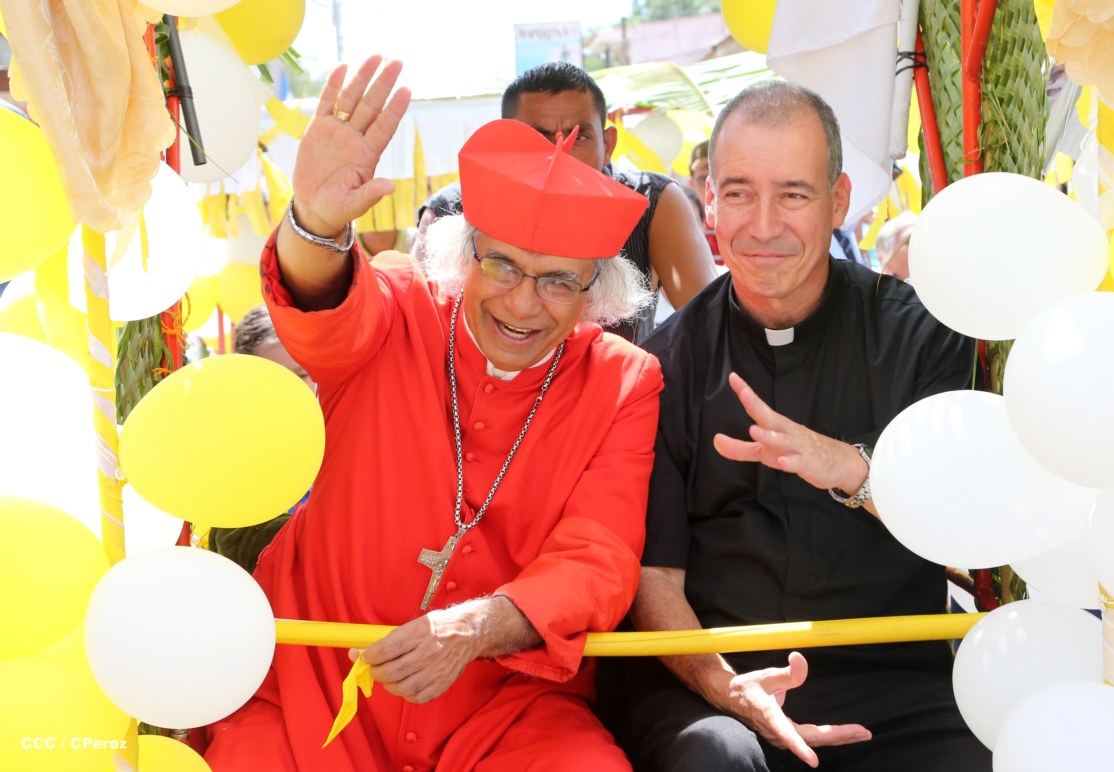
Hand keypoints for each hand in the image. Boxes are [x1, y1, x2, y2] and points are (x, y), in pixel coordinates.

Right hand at [291, 56, 411, 237]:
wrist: (314, 207)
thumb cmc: (337, 207)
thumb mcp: (354, 204)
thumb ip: (370, 193)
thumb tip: (390, 186)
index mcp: (367, 155)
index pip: (384, 127)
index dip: (395, 109)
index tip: (406, 90)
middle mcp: (355, 139)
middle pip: (371, 106)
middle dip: (383, 84)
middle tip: (396, 62)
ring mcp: (338, 132)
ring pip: (352, 100)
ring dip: (363, 78)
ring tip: (375, 57)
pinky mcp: (318, 130)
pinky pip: (327, 103)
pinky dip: (333, 86)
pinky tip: (343, 67)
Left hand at [349, 605, 479, 703]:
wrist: (468, 633)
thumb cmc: (438, 627)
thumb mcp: (416, 623)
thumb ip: (391, 639)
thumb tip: (360, 653)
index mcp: (420, 632)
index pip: (386, 649)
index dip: (370, 656)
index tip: (365, 656)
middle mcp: (428, 652)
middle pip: (392, 671)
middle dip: (376, 672)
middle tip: (374, 669)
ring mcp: (436, 670)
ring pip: (402, 687)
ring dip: (389, 685)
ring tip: (389, 678)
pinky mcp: (442, 683)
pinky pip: (417, 697)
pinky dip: (406, 694)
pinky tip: (405, 685)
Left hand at [713, 372, 867, 494]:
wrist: (840, 462)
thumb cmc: (798, 452)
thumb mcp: (766, 452)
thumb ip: (740, 448)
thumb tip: (715, 441)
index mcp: (776, 426)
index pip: (758, 407)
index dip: (745, 393)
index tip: (733, 377)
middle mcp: (786, 432)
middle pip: (769, 417)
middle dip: (756, 405)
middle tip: (743, 393)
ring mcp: (798, 447)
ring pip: (783, 440)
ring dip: (769, 435)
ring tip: (754, 430)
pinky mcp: (809, 464)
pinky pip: (799, 462)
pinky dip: (790, 462)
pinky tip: (782, 461)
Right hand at [718, 652, 870, 767]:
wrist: (732, 697)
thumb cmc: (749, 686)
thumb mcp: (766, 675)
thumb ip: (787, 672)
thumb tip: (800, 658)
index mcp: (769, 716)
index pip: (786, 734)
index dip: (800, 748)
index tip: (813, 761)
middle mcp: (776, 731)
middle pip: (811, 739)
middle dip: (838, 737)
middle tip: (862, 732)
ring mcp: (781, 736)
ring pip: (813, 741)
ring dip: (837, 738)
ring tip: (860, 733)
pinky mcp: (786, 736)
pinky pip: (810, 739)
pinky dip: (829, 737)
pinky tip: (843, 735)